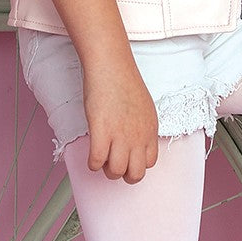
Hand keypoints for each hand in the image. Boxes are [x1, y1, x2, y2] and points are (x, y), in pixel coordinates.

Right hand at [83, 58, 159, 182]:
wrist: (111, 66)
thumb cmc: (123, 81)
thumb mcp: (143, 108)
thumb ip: (141, 127)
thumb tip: (134, 139)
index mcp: (150, 131)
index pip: (149, 163)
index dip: (135, 164)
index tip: (126, 158)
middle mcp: (138, 137)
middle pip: (135, 174)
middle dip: (122, 174)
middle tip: (112, 164)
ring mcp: (121, 136)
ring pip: (116, 172)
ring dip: (106, 170)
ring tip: (101, 158)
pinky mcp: (101, 133)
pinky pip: (97, 162)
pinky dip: (92, 164)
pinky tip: (91, 156)